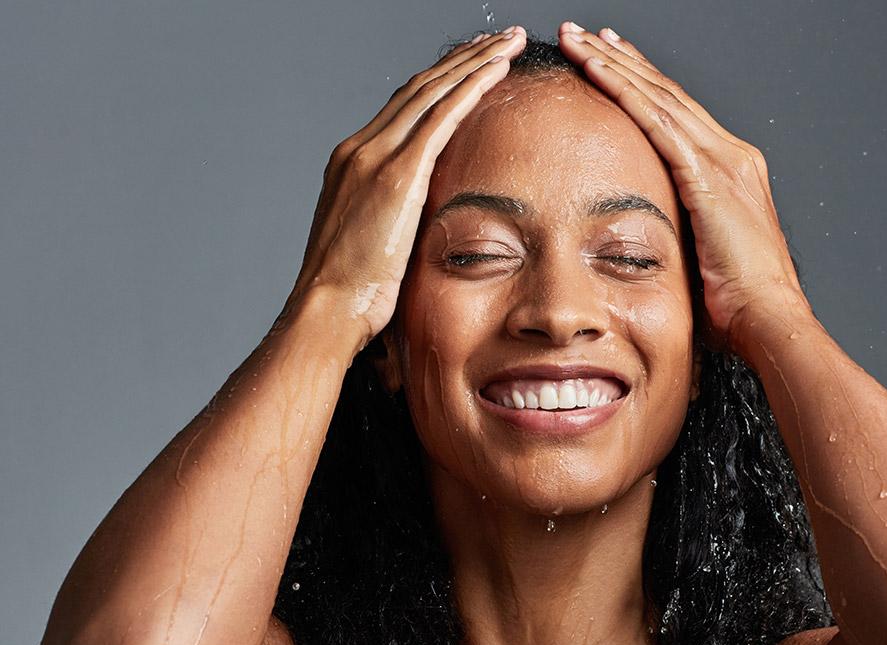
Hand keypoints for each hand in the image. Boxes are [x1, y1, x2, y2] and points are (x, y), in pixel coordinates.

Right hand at [285, 27, 526, 352]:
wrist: (326, 310)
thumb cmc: (350, 294)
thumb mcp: (370, 244)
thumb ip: (392, 219)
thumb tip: (419, 226)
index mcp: (352, 163)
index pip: (403, 108)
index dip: (439, 82)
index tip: (469, 66)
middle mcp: (359, 149)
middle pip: (419, 88)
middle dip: (461, 59)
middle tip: (496, 38)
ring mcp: (375, 157)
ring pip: (432, 91)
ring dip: (473, 62)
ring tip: (507, 42)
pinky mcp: (397, 175)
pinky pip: (441, 117)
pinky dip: (471, 88)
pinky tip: (496, 71)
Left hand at [557, 22, 812, 353]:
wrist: (767, 319)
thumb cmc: (736, 307)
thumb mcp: (703, 260)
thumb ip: (678, 237)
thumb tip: (639, 246)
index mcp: (730, 172)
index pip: (678, 115)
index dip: (643, 84)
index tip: (612, 60)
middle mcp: (731, 154)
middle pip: (666, 94)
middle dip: (624, 61)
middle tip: (586, 34)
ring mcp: (723, 160)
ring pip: (658, 97)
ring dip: (615, 64)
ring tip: (578, 39)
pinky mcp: (709, 175)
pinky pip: (657, 122)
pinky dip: (625, 92)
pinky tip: (597, 69)